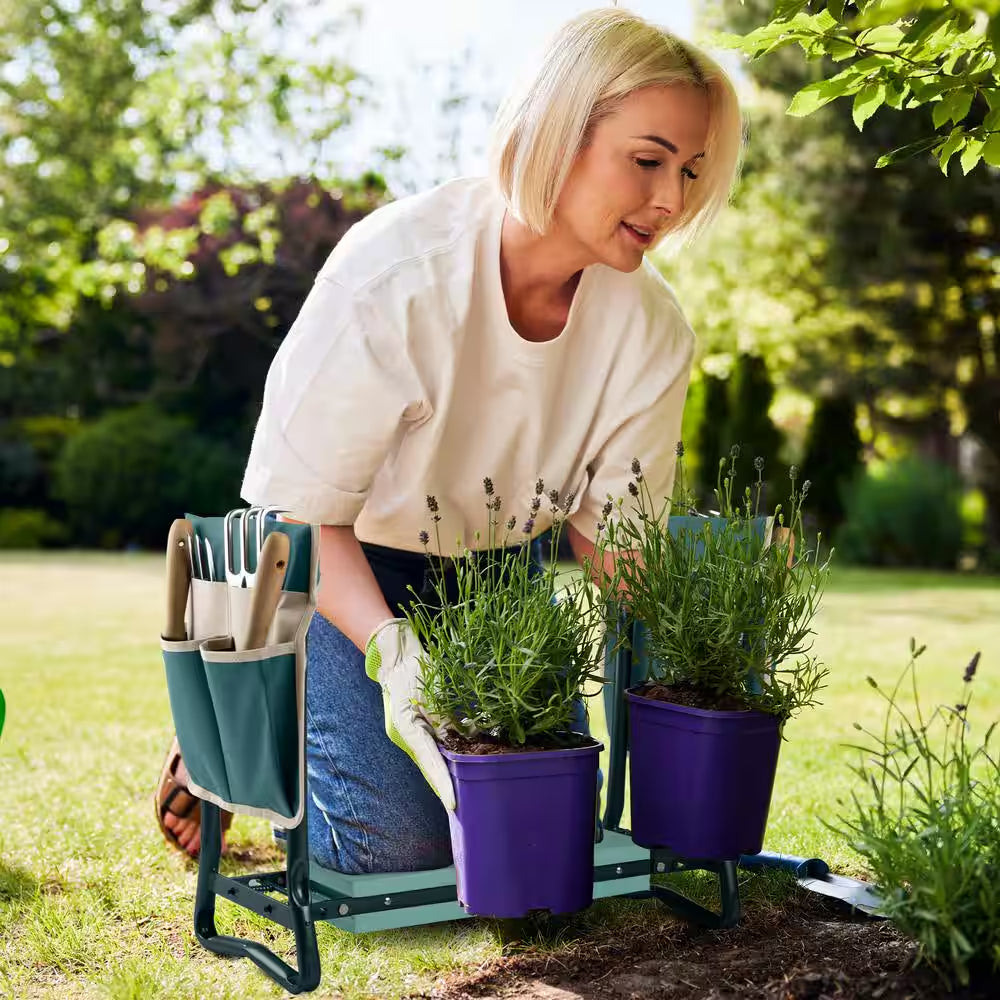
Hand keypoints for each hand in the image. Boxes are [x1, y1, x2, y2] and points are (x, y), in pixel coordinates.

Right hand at [364, 619, 455, 810]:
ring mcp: (410, 732)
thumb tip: (460, 739)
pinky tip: (457, 765)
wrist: (396, 656)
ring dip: (445, 772)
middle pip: (429, 765)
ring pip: (431, 758)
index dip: (443, 784)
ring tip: (462, 793)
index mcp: (406, 729)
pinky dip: (444, 756)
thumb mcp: (430, 693)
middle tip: (460, 806)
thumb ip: (444, 718)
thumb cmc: (412, 669)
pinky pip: (432, 746)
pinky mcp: (416, 727)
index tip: (453, 804)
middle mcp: (406, 736)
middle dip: (445, 784)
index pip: (429, 762)